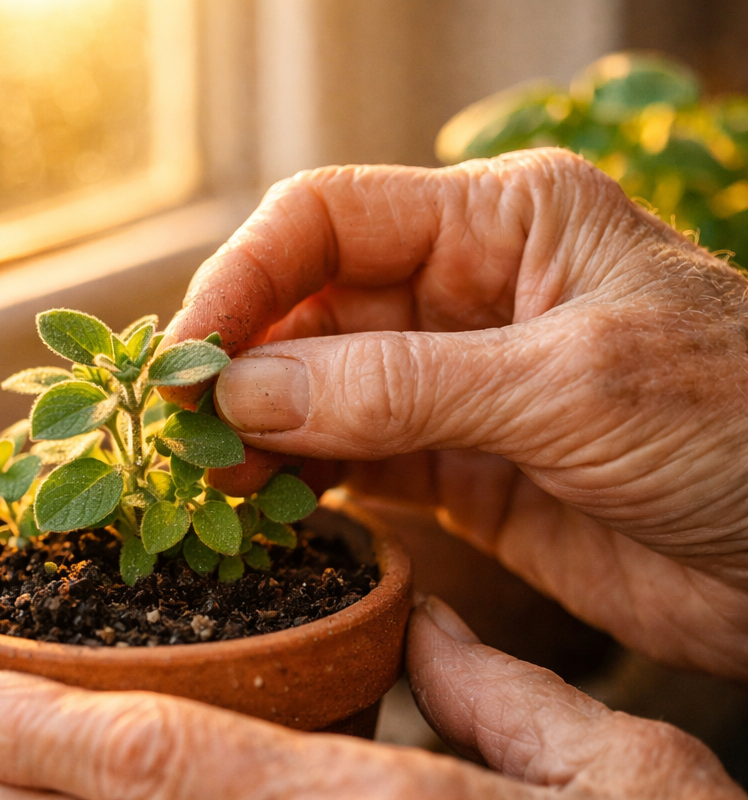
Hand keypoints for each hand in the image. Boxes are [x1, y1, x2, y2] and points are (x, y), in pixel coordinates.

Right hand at [161, 150, 747, 677]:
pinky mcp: (461, 472)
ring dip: (259, 430)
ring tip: (214, 479)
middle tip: (182, 434)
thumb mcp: (570, 385)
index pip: (326, 219)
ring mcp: (457, 388)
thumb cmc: (745, 429)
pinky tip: (269, 507)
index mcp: (502, 225)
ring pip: (320, 393)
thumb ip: (401, 386)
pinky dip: (305, 483)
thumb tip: (244, 392)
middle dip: (239, 366)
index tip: (185, 354)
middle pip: (309, 310)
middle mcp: (466, 296)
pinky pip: (355, 464)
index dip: (243, 278)